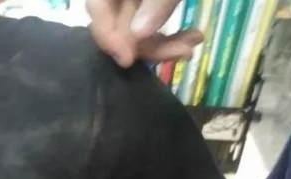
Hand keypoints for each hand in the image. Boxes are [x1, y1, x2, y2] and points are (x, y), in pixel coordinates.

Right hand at [86, 0, 202, 67]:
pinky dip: (171, 34)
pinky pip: (151, 22)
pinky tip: (194, 37)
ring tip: (190, 46)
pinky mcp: (152, 4)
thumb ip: (157, 0)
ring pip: (136, 27)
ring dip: (163, 43)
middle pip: (118, 22)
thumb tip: (138, 34)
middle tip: (177, 55)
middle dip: (146, 44)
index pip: (97, 5)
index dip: (108, 35)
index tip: (126, 61)